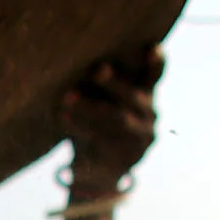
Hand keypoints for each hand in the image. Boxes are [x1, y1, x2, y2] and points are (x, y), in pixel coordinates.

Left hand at [58, 45, 162, 191]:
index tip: (153, 48)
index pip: (154, 76)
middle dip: (114, 83)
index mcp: (145, 95)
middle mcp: (148, 116)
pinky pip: (102, 142)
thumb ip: (102, 83)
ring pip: (116, 120)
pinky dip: (80, 128)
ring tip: (67, 98)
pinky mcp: (124, 159)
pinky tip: (63, 118)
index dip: (156, 63)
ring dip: (90, 108)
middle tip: (98, 70)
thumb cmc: (98, 122)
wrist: (99, 172)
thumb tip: (84, 61)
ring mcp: (139, 140)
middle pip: (132, 97)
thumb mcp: (104, 101)